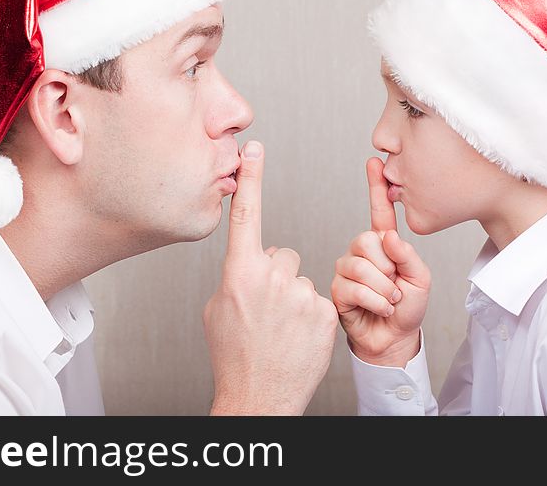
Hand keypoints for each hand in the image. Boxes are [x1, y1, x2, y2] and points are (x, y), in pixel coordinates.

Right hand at [204, 141, 337, 414]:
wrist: (258, 397)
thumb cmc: (234, 355)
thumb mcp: (219, 308)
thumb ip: (236, 275)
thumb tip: (252, 262)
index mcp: (240, 273)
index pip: (247, 215)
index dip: (252, 178)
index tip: (254, 148)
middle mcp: (272, 278)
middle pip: (282, 254)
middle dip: (276, 275)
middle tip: (266, 309)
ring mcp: (302, 295)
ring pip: (301, 278)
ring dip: (294, 297)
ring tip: (281, 329)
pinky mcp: (326, 312)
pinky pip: (319, 298)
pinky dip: (311, 315)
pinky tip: (298, 337)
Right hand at [331, 157, 430, 366]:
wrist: (394, 340)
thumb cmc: (407, 308)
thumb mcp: (421, 279)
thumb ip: (408, 255)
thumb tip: (388, 237)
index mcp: (384, 244)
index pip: (379, 211)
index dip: (376, 187)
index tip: (374, 162)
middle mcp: (362, 252)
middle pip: (366, 240)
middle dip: (387, 267)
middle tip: (395, 286)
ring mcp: (347, 269)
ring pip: (360, 266)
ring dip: (383, 289)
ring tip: (389, 300)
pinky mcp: (337, 289)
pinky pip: (353, 287)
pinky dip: (374, 301)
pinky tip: (379, 308)